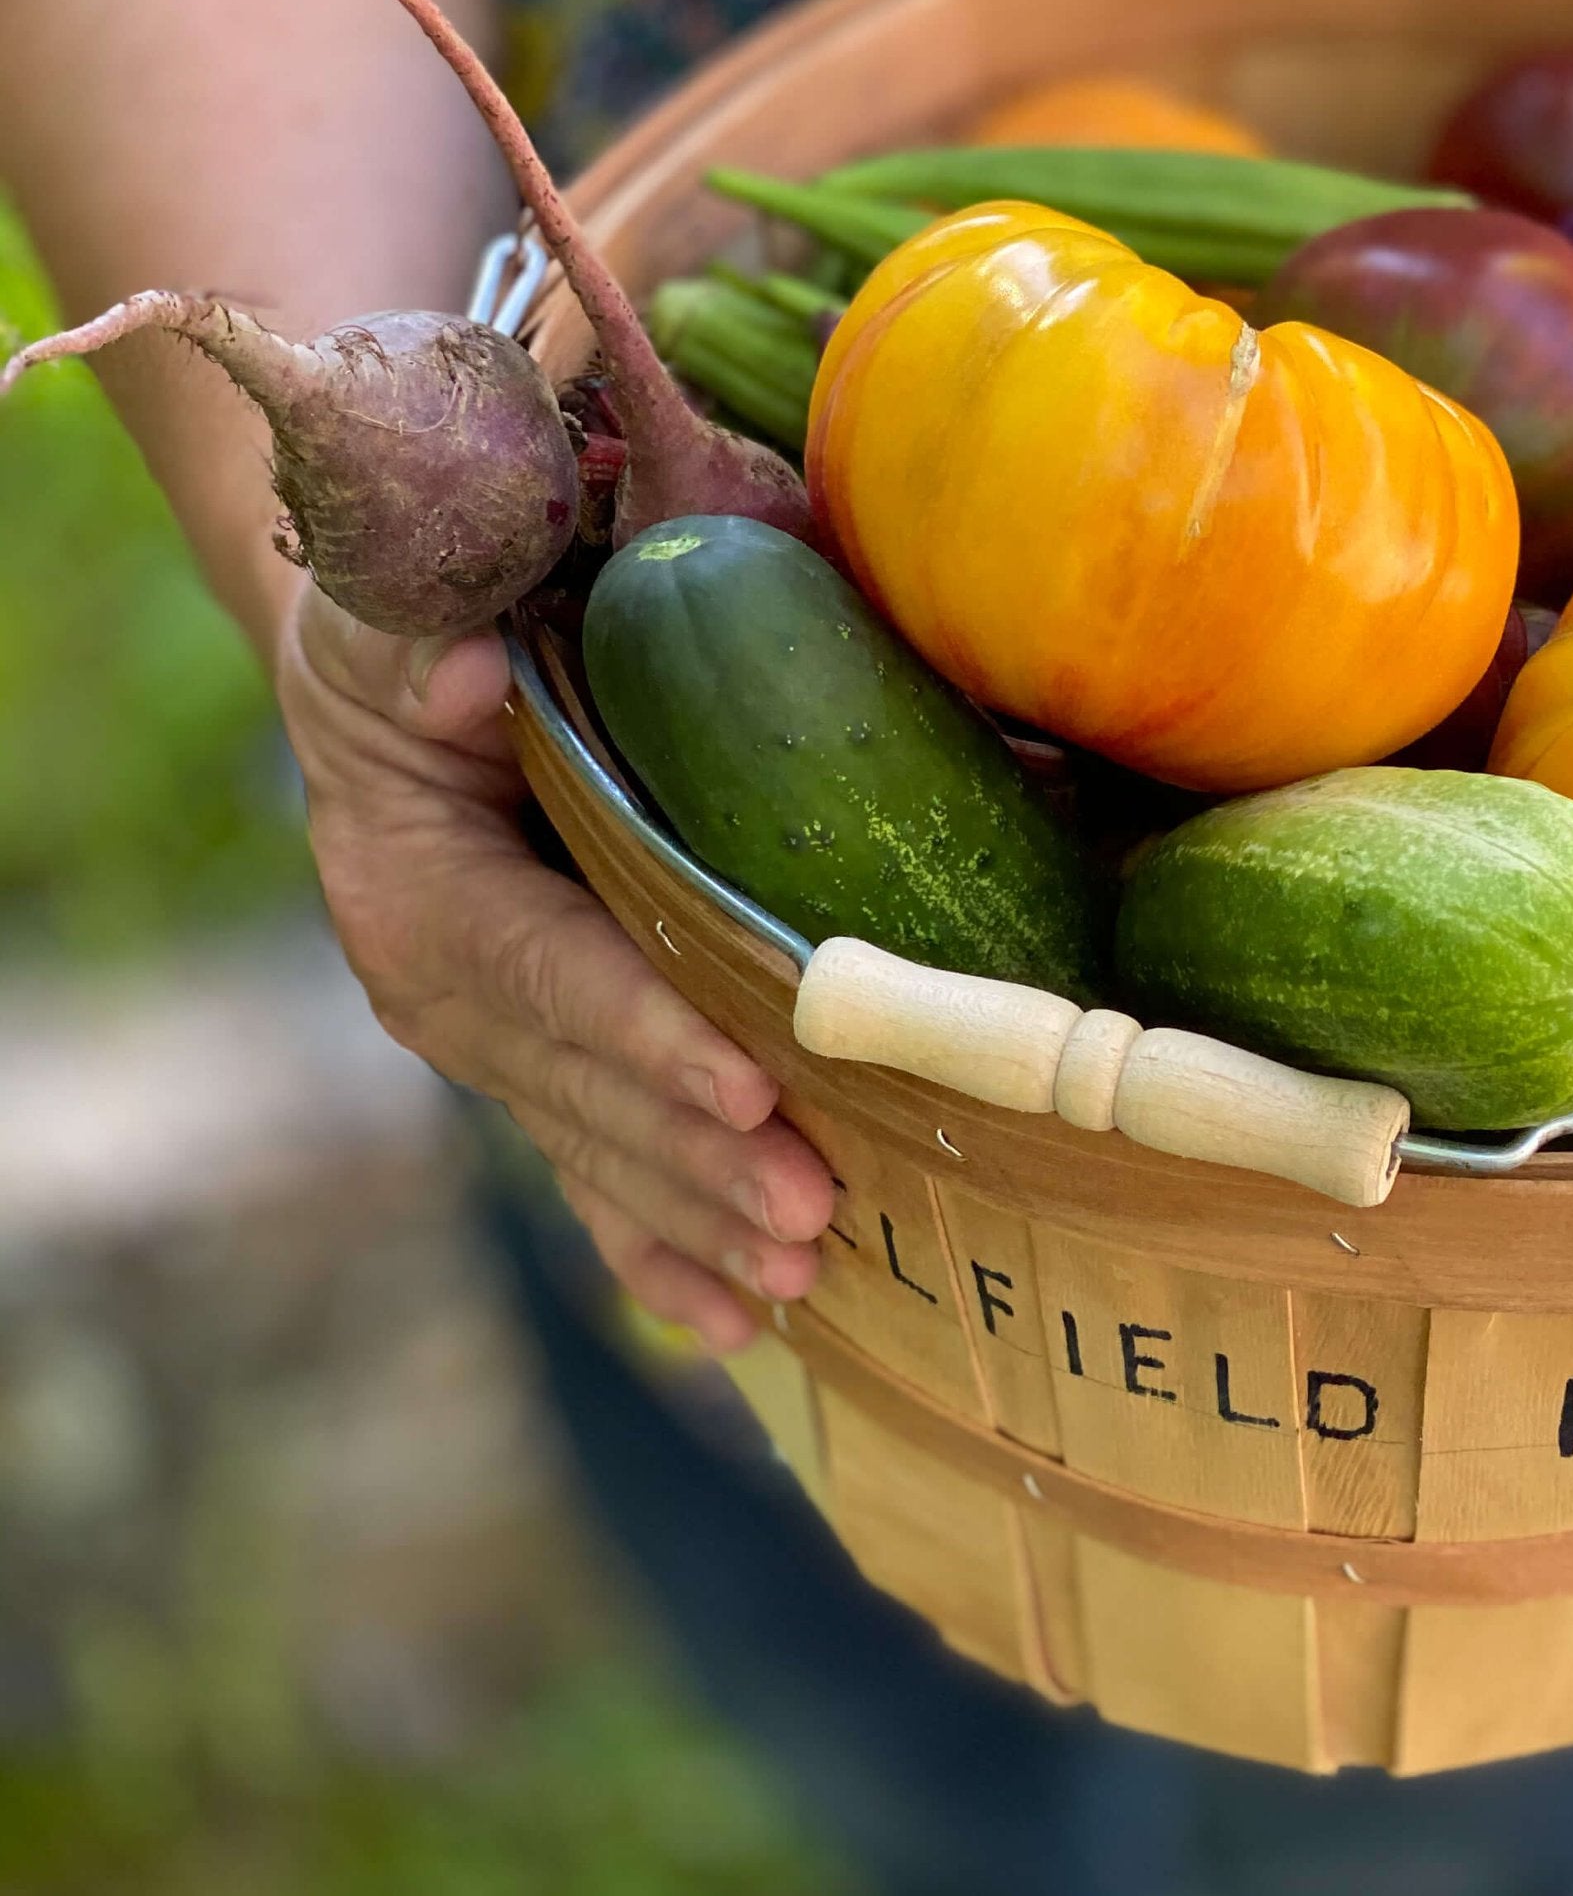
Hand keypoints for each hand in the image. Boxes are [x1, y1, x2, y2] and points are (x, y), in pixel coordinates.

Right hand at [276, 588, 835, 1352]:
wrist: (389, 692)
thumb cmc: (416, 644)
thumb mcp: (396, 622)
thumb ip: (422, 641)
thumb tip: (467, 675)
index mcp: (421, 892)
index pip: (545, 972)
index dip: (643, 1030)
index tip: (747, 1083)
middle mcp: (446, 994)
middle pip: (585, 1089)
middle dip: (698, 1157)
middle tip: (810, 1209)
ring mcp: (494, 1048)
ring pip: (602, 1148)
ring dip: (699, 1215)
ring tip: (800, 1274)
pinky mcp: (541, 1071)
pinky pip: (599, 1171)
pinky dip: (662, 1248)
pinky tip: (737, 1322)